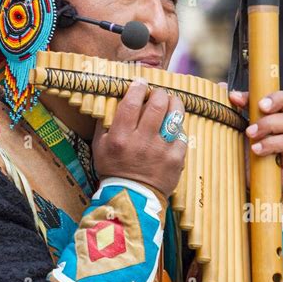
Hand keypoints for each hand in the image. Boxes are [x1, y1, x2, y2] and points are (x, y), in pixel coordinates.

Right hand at [92, 79, 186, 198]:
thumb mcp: (100, 146)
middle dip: (159, 93)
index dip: (138, 88)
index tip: (141, 83)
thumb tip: (114, 99)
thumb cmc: (113, 169)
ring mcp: (161, 151)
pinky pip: (182, 135)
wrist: (131, 198)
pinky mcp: (176, 159)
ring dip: (174, 104)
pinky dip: (178, 129)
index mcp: (120, 137)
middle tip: (158, 93)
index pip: (131, 103)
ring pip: (174, 116)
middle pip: (157, 104)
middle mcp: (141, 142)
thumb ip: (105, 122)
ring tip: (171, 102)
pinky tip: (173, 128)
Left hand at [224, 87, 282, 195]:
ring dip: (267, 125)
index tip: (237, 98)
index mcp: (275, 113)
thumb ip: (231, 108)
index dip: (263, 93)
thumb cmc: (243, 152)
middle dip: (275, 101)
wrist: (248, 183)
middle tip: (259, 107)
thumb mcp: (235, 128)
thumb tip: (221, 86)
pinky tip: (256, 149)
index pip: (279, 94)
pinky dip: (271, 144)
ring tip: (250, 134)